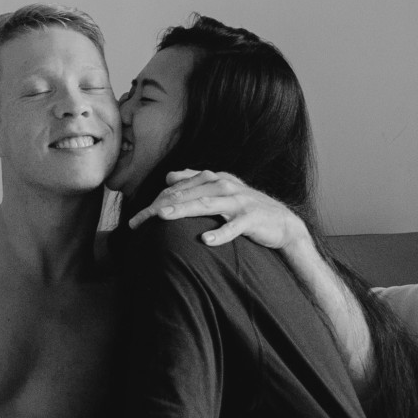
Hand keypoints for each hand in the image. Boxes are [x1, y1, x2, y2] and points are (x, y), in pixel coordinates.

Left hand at [128, 169, 310, 251]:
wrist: (281, 221)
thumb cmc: (246, 207)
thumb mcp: (221, 190)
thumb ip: (195, 182)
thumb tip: (169, 176)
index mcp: (214, 179)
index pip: (178, 189)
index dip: (156, 202)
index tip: (136, 220)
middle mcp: (224, 186)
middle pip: (187, 195)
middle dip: (160, 206)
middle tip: (139, 220)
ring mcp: (238, 202)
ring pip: (206, 205)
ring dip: (183, 210)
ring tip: (162, 217)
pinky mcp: (251, 219)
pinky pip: (234, 227)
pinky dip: (221, 233)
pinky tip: (206, 241)